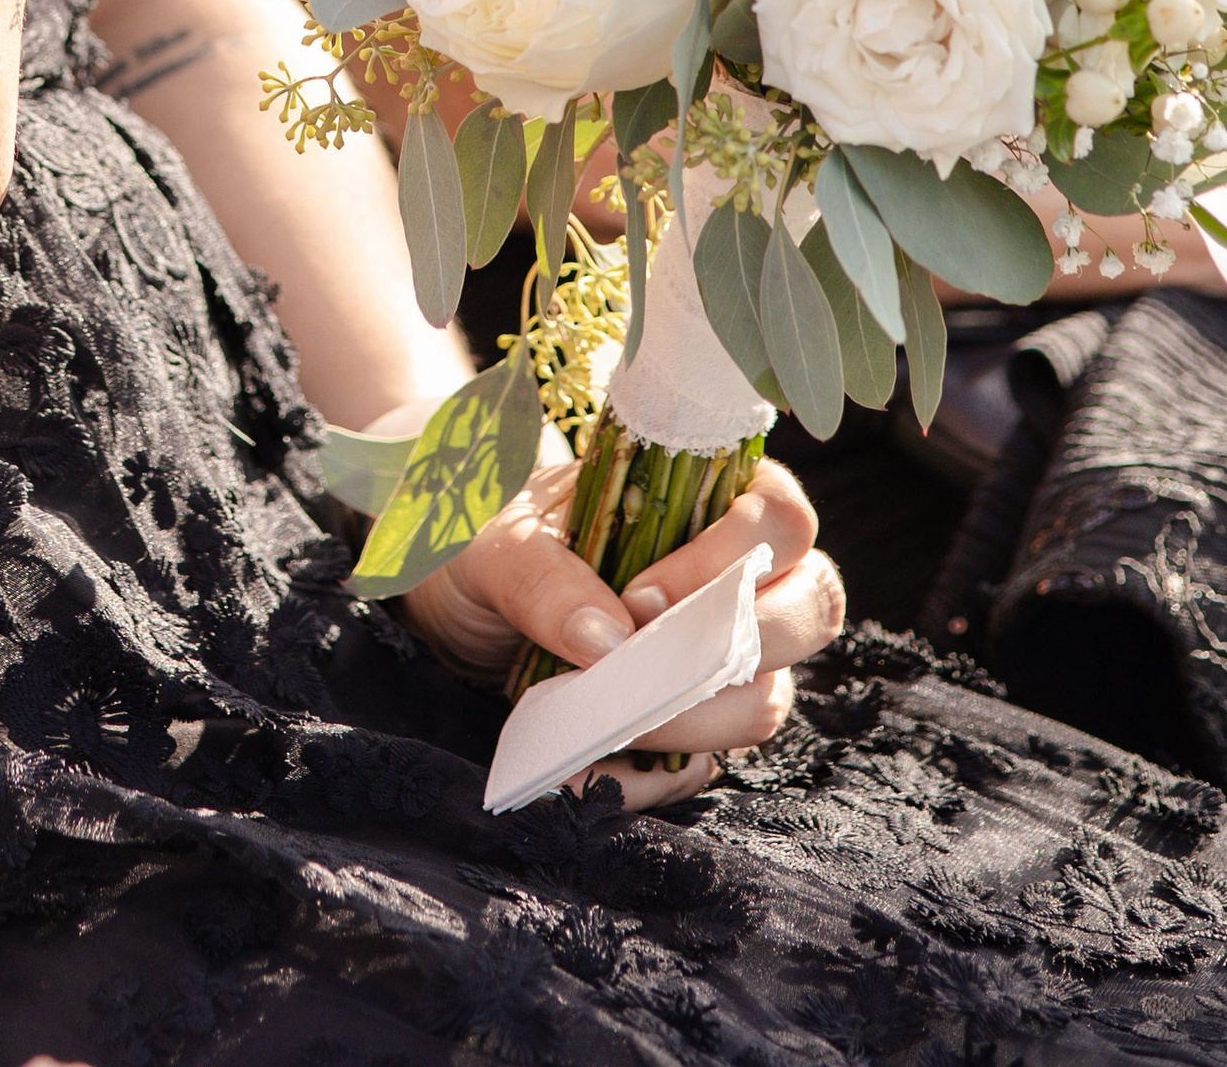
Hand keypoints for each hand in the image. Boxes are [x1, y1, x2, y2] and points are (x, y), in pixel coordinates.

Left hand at [402, 454, 840, 811]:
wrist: (456, 596)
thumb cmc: (489, 540)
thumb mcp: (495, 540)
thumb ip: (543, 576)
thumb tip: (608, 641)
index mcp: (703, 495)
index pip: (781, 517)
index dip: (729, 561)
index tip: (639, 597)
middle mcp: (733, 572)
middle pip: (812, 609)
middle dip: (737, 651)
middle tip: (640, 669)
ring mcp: (721, 653)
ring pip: (767, 699)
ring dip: (691, 723)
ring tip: (602, 720)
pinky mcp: (690, 721)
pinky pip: (706, 765)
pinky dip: (651, 775)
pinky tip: (588, 765)